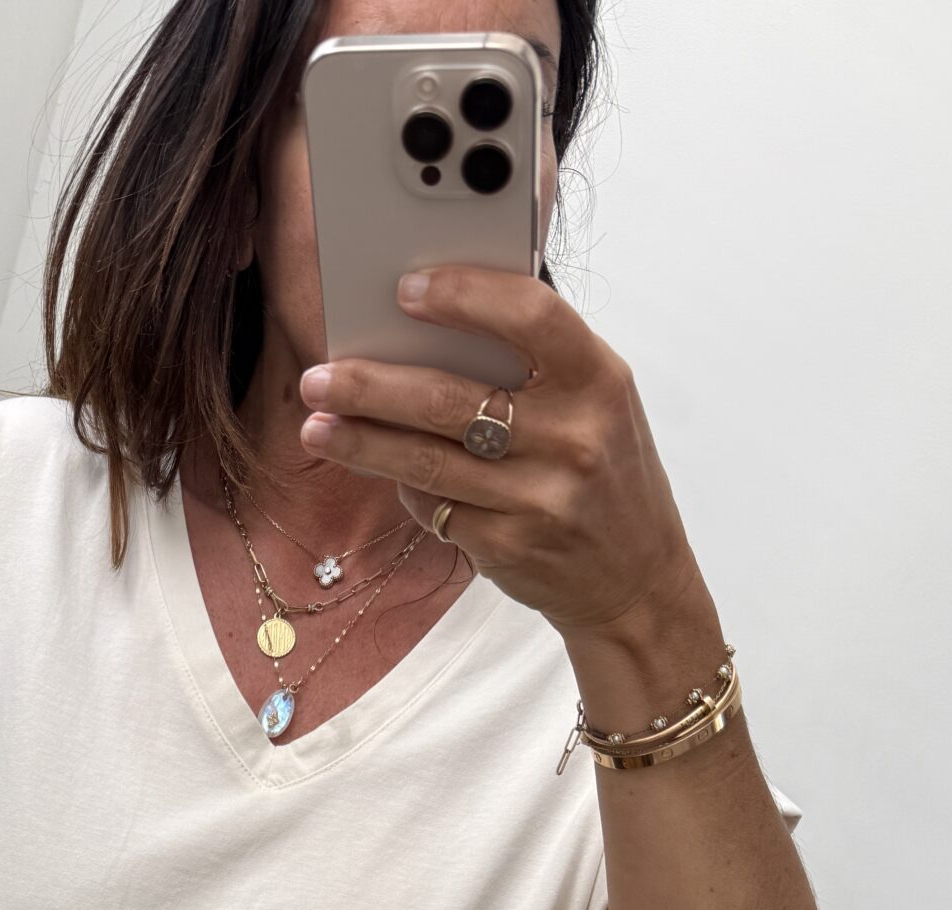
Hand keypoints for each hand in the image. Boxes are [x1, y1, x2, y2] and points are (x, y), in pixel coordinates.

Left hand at [297, 263, 698, 639]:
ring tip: (315, 426)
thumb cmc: (605, 469)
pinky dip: (402, 486)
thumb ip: (537, 353)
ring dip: (360, 442)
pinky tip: (378, 469)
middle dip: (372, 386)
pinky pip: (435, 508)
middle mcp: (574, 437)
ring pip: (427, 462)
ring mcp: (539, 498)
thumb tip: (441, 303)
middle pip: (450, 399)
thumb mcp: (597, 399)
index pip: (530, 316)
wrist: (636, 578)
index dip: (464, 296)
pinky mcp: (509, 547)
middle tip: (318, 377)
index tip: (404, 289)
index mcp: (599, 379)